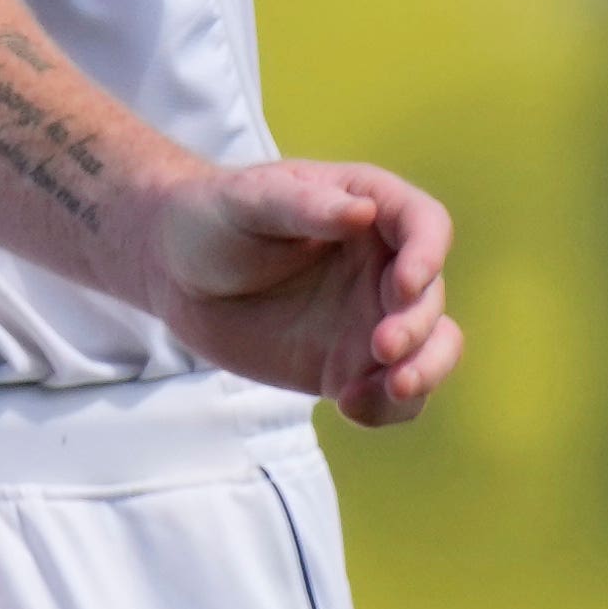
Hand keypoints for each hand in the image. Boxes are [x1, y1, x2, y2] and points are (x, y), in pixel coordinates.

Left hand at [137, 158, 460, 426]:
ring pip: (431, 351)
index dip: (428, 254)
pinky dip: (386, 407)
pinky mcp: (352, 365)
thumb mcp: (246, 201)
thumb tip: (364, 210)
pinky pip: (392, 395)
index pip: (425, 224)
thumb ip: (301, 206)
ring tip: (392, 387)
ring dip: (424, 372)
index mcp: (369, 208)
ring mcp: (373, 318)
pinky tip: (351, 407)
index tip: (405, 284)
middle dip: (416, 325)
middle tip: (381, 347)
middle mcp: (385, 265)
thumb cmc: (211, 217)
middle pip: (430, 296)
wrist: (177, 273)